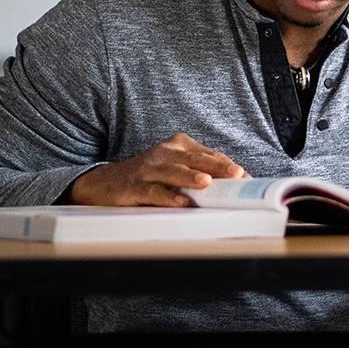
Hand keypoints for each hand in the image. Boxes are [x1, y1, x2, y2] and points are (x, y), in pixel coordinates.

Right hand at [64, 133, 247, 207]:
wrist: (103, 182)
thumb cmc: (147, 175)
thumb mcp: (174, 166)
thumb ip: (200, 170)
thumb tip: (236, 181)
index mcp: (178, 145)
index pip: (208, 154)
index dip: (228, 166)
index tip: (245, 178)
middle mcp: (164, 153)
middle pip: (195, 160)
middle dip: (217, 168)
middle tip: (236, 174)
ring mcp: (148, 170)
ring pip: (173, 172)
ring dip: (190, 178)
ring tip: (207, 183)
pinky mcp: (133, 187)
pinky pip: (152, 192)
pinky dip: (167, 197)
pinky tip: (180, 202)